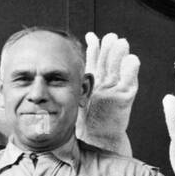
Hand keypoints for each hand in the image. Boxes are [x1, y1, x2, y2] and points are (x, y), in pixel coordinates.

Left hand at [77, 31, 138, 153]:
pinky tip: (132, 60)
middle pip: (108, 60)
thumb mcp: (72, 103)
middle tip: (110, 36)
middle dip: (109, 47)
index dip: (94, 48)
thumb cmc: (84, 122)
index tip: (90, 36)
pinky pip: (129, 84)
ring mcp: (116, 90)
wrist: (97, 139)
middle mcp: (106, 83)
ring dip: (121, 55)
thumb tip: (43, 81)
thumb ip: (66, 91)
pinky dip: (131, 71)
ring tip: (121, 42)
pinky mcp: (125, 99)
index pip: (94, 60)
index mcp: (94, 81)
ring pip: (119, 68)